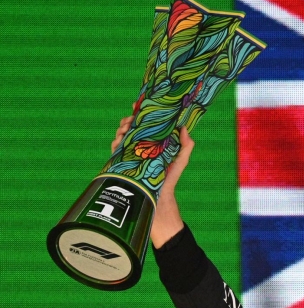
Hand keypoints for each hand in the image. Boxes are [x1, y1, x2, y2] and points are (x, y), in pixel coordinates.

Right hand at [110, 111, 193, 247]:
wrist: (158, 201)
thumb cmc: (169, 180)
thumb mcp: (180, 162)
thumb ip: (185, 146)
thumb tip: (184, 128)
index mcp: (151, 145)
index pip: (143, 126)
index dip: (138, 115)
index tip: (136, 107)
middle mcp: (138, 149)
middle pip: (129, 129)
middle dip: (127, 121)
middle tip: (130, 121)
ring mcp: (128, 156)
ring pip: (120, 138)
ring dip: (121, 131)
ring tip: (125, 130)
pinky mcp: (121, 165)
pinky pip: (114, 151)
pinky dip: (115, 144)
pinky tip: (119, 142)